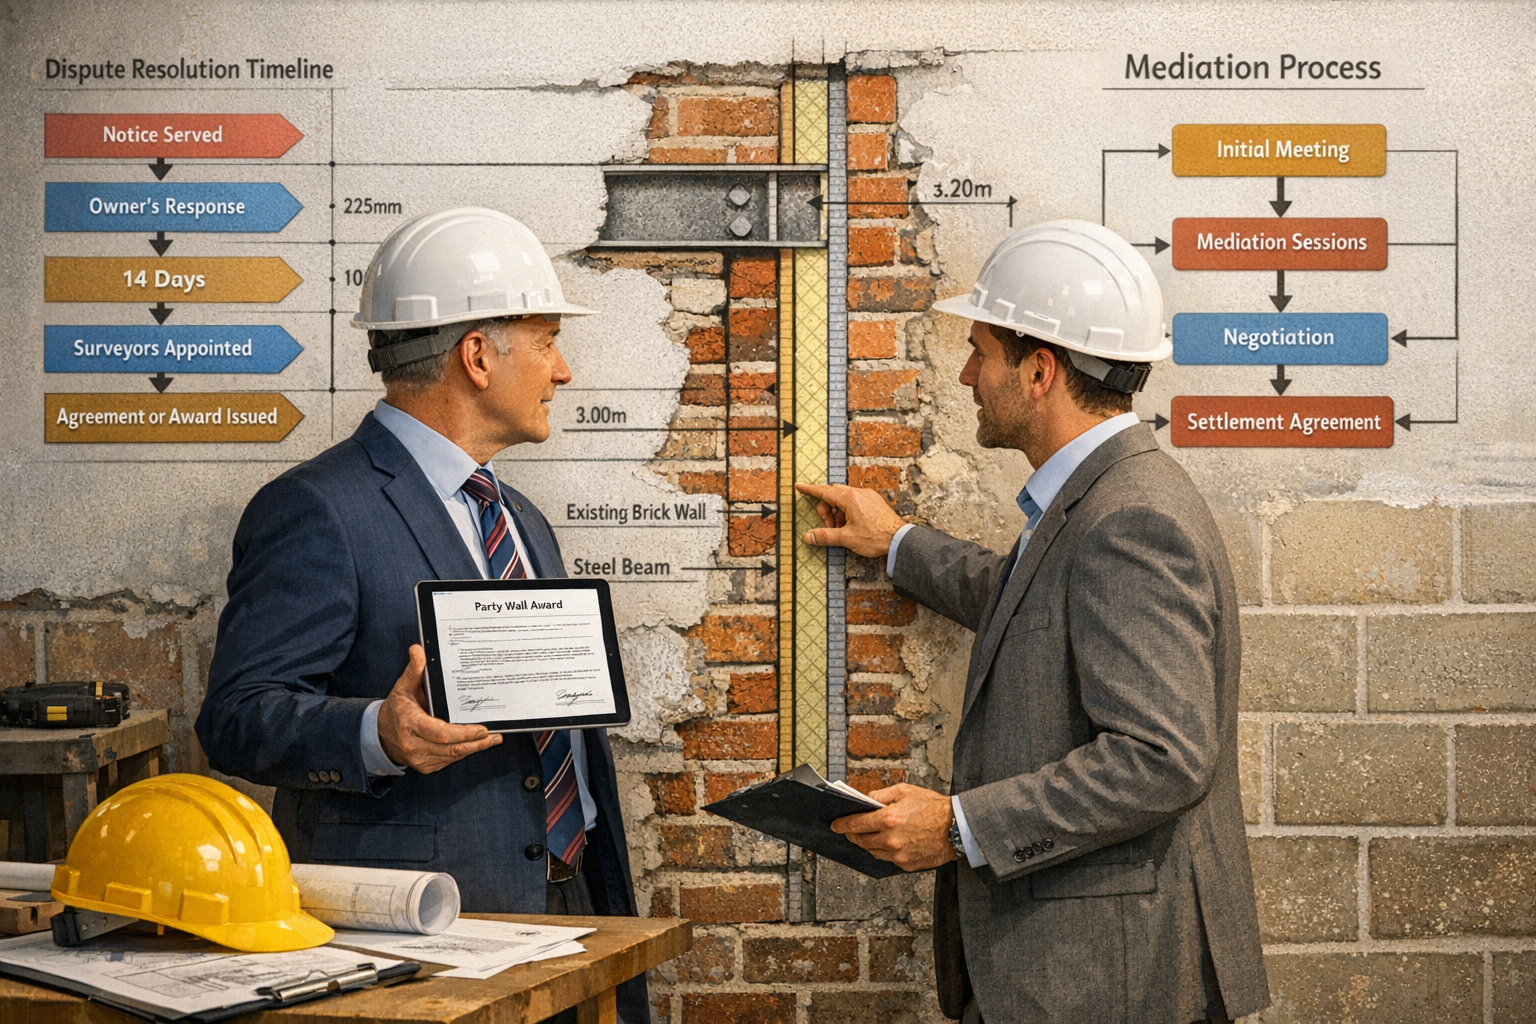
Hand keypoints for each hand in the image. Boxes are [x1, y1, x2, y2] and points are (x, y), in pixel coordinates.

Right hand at [376, 645, 501, 772]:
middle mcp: (414, 744)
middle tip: (494, 736)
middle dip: (475, 743)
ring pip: (452, 756)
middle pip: (450, 748)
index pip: (440, 733)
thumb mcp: (403, 687)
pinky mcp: (425, 766)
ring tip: (491, 740)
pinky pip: (448, 760)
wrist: (379, 734)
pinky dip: (462, 753)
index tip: (481, 729)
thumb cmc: (396, 708)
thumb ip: (414, 670)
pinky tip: (475, 745)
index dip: (463, 733)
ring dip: (473, 749)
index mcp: (410, 723)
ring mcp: (419, 758)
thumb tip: (418, 650)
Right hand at [794, 482, 906, 558]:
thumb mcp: (846, 538)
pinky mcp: (874, 502)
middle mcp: (859, 493)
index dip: (810, 490)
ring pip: (845, 499)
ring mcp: (868, 496)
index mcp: (849, 499)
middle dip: (826, 509)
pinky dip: (848, 512)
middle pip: (833, 495)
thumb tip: (809, 536)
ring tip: (841, 529)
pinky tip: (851, 526)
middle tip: (827, 525)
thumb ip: (825, 536)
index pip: (824, 492)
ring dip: (837, 513)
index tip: (800, 486)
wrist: (899, 539)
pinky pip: (856, 502)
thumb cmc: (875, 537)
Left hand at [830, 783, 957, 871]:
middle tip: (850, 830)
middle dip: (853, 835)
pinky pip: (888, 859)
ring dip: (867, 844)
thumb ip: (881, 795)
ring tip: (868, 836)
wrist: (957, 828)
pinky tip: (887, 843)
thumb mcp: (905, 791)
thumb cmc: (934, 808)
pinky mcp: (906, 865)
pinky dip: (884, 851)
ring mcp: (898, 854)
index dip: (842, 824)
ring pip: (873, 852)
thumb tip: (865, 800)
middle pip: (861, 840)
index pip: (856, 824)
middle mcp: (891, 839)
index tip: (836, 825)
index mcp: (889, 819)